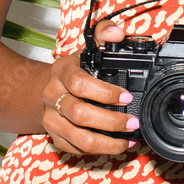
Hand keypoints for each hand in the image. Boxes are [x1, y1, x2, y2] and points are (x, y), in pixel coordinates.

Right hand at [41, 21, 138, 156]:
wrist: (52, 87)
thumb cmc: (76, 69)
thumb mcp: (89, 47)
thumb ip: (104, 34)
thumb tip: (117, 33)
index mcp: (61, 71)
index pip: (80, 84)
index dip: (105, 93)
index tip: (127, 97)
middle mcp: (51, 95)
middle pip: (79, 114)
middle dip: (111, 121)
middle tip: (132, 122)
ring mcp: (50, 118)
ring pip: (78, 138)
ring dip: (107, 142)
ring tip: (128, 139)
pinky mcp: (54, 136)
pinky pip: (76, 149)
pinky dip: (99, 150)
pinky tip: (116, 145)